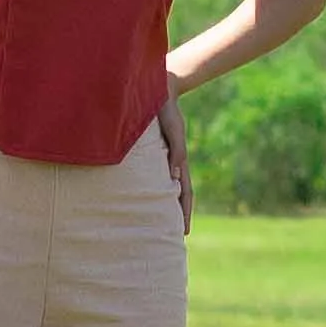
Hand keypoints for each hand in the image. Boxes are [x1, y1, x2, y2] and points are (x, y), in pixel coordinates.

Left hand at [157, 88, 192, 233]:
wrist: (156, 89)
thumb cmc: (167, 110)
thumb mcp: (174, 129)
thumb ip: (176, 150)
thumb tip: (174, 176)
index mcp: (179, 160)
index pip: (185, 193)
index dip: (184, 213)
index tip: (184, 232)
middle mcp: (170, 163)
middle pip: (175, 195)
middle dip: (175, 215)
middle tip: (171, 237)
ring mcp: (159, 159)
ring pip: (162, 188)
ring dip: (161, 205)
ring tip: (155, 224)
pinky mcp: (149, 153)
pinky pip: (149, 176)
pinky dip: (149, 190)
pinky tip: (140, 200)